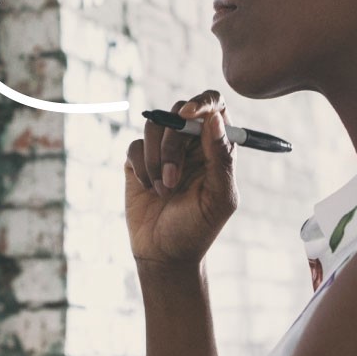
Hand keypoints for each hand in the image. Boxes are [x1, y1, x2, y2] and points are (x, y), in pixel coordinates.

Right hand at [124, 90, 238, 269]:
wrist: (164, 253)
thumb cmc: (198, 228)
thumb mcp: (218, 197)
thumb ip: (221, 158)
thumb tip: (216, 118)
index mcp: (217, 147)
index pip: (215, 105)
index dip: (202, 102)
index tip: (187, 114)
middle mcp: (191, 142)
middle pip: (179, 113)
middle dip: (172, 144)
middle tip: (173, 178)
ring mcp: (163, 149)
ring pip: (153, 125)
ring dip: (157, 159)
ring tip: (163, 190)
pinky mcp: (139, 160)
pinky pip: (135, 145)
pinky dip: (142, 167)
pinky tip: (149, 189)